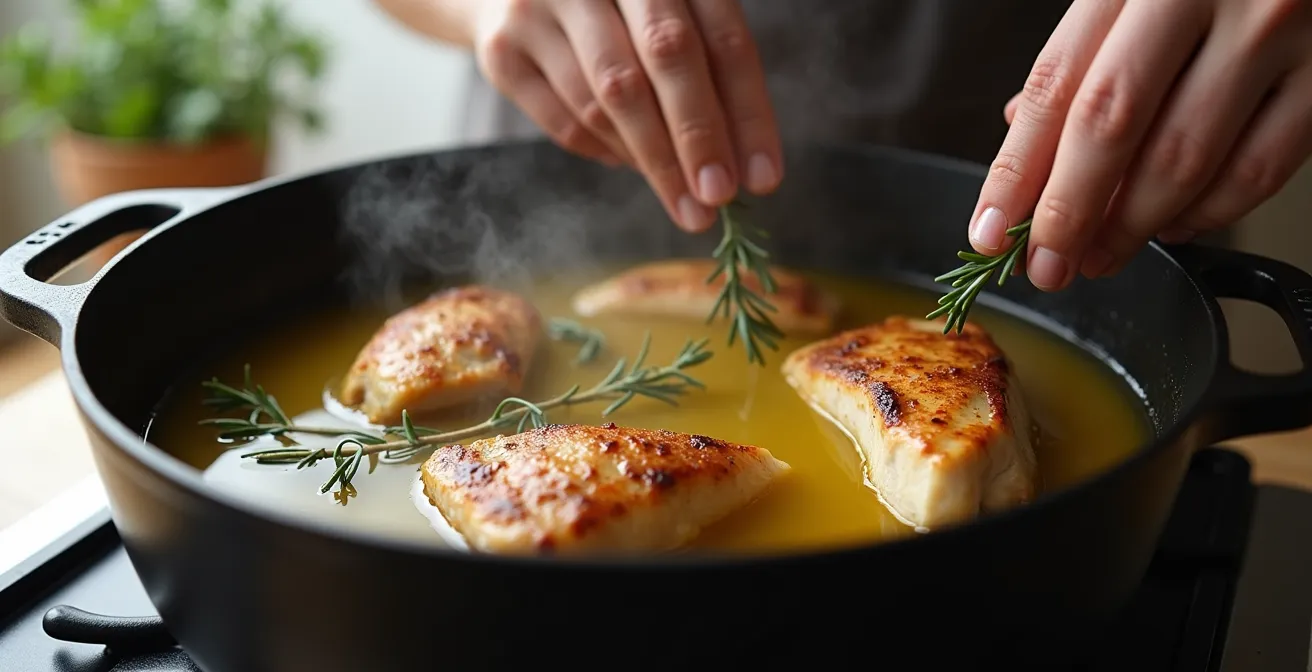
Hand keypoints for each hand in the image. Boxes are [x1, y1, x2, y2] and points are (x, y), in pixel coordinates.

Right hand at [468, 0, 783, 231]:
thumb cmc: (616, 8)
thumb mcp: (668, 14)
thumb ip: (708, 71)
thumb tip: (746, 166)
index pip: (721, 39)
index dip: (747, 112)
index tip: (762, 179)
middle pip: (664, 57)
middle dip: (696, 139)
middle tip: (717, 199)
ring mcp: (541, 6)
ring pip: (608, 100)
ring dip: (653, 161)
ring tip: (682, 199)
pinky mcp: (502, 50)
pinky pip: (566, 122)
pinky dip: (606, 153)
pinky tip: (631, 163)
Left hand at [973, 0, 1311, 289]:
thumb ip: (1083, 49)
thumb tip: (1023, 136)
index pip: (1056, 85)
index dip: (1015, 171)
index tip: (990, 230)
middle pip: (1111, 126)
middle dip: (1067, 213)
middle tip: (1045, 264)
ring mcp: (1274, 31)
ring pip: (1184, 159)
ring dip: (1130, 227)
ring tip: (1099, 256)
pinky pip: (1258, 170)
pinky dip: (1207, 214)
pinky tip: (1174, 227)